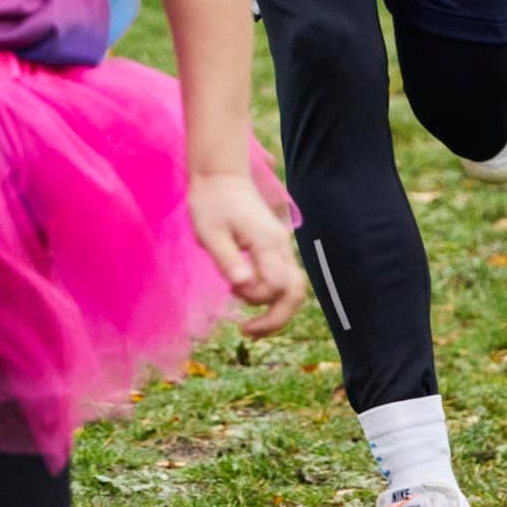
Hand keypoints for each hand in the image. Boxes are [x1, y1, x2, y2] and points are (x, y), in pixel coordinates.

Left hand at [187, 169, 303, 337]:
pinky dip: (273, 295)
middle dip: (276, 319)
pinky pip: (284, 278)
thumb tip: (243, 286)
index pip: (275, 286)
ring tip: (251, 326)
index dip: (256, 298)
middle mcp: (281, 246)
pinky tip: (251, 299)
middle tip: (248, 332)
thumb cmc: (211, 201)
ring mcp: (282, 246)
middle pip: (295, 293)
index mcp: (267, 242)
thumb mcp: (210, 233)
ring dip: (276, 310)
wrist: (221, 175)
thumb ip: (228, 260)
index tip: (231, 291)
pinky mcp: (276, 247)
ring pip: (293, 288)